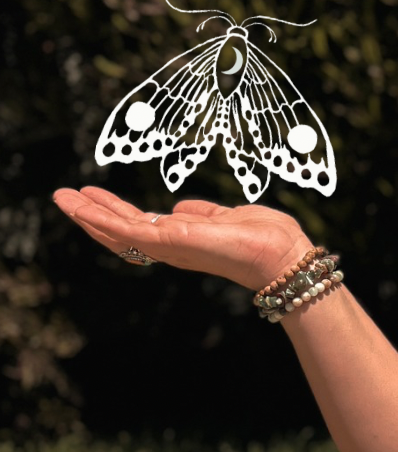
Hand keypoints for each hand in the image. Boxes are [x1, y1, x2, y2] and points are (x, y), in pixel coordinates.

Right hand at [53, 185, 313, 292]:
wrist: (282, 255)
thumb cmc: (265, 239)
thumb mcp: (228, 217)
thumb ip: (203, 214)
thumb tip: (181, 208)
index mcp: (183, 239)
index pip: (140, 227)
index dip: (115, 214)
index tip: (93, 198)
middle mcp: (171, 247)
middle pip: (121, 231)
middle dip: (92, 215)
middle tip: (64, 197)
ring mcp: (168, 247)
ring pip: (117, 231)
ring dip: (88, 215)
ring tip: (62, 197)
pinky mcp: (170, 242)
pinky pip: (127, 230)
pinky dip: (102, 219)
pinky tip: (82, 207)